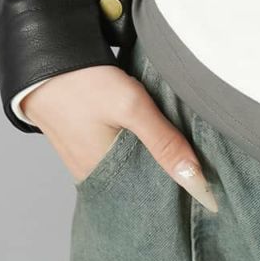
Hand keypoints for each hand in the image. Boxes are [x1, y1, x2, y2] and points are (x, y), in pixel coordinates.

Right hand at [20, 65, 218, 211]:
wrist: (46, 63)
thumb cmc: (85, 86)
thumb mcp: (132, 109)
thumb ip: (164, 142)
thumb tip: (197, 182)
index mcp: (104, 177)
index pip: (152, 197)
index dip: (181, 192)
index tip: (213, 192)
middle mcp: (95, 175)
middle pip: (143, 182)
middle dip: (171, 176)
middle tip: (206, 169)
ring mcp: (89, 160)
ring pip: (134, 166)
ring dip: (156, 159)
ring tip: (189, 153)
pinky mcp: (88, 143)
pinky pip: (121, 153)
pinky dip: (141, 146)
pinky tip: (159, 136)